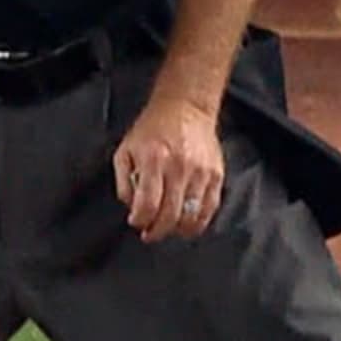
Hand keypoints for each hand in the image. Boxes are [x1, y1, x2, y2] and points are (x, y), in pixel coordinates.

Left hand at [112, 90, 225, 242]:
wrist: (186, 107)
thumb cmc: (153, 129)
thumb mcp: (125, 150)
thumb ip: (123, 181)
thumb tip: (131, 207)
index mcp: (153, 160)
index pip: (148, 204)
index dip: (140, 220)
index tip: (136, 222)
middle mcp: (179, 167)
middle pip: (170, 215)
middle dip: (156, 231)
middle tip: (150, 233)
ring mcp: (201, 172)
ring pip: (191, 216)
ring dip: (177, 229)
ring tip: (168, 228)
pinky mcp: (216, 175)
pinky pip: (210, 208)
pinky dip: (198, 222)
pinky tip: (187, 223)